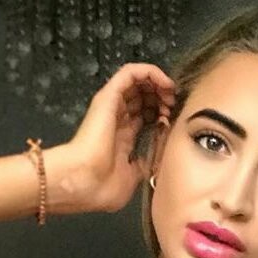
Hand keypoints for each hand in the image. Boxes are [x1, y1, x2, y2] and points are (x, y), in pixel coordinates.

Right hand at [49, 62, 175, 213]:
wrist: (83, 182)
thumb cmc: (101, 186)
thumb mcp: (134, 176)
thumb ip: (146, 163)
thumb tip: (160, 158)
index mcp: (122, 136)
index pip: (144, 114)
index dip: (162, 113)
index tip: (174, 122)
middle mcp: (117, 118)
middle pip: (143, 95)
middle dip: (162, 97)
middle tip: (174, 106)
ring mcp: (112, 105)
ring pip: (138, 80)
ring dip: (159, 83)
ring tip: (171, 95)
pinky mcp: (109, 95)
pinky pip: (131, 72)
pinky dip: (151, 72)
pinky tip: (165, 84)